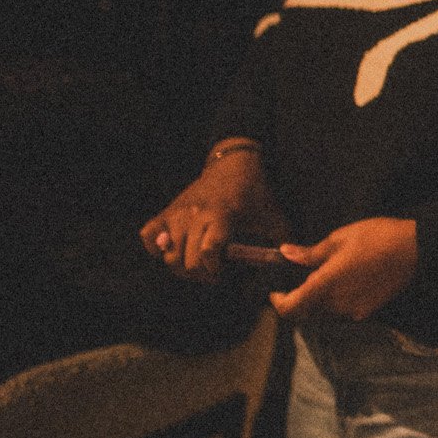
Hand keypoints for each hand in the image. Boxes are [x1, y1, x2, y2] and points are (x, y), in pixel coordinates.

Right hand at [140, 146, 288, 279]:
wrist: (233, 164)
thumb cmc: (255, 192)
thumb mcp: (273, 215)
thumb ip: (282, 241)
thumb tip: (289, 264)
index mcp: (221, 216)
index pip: (207, 250)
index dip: (212, 268)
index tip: (223, 272)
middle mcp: (195, 215)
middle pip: (184, 259)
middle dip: (199, 273)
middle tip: (213, 273)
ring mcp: (177, 213)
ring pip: (166, 252)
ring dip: (180, 265)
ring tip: (197, 264)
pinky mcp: (167, 211)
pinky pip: (148, 235)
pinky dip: (156, 248)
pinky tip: (173, 250)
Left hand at [270, 218, 418, 321]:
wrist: (417, 249)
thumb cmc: (377, 238)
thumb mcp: (339, 238)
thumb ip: (310, 253)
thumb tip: (285, 253)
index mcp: (325, 285)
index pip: (290, 308)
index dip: (278, 303)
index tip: (276, 291)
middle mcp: (336, 304)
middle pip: (306, 311)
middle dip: (302, 297)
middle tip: (307, 275)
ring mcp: (353, 310)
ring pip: (325, 311)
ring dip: (321, 298)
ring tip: (333, 274)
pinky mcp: (368, 311)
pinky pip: (344, 310)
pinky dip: (340, 299)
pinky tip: (352, 280)